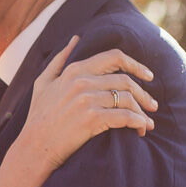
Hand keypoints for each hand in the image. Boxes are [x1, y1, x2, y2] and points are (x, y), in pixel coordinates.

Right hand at [17, 41, 156, 169]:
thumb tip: (75, 39)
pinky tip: (141, 129)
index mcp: (74, 70)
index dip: (136, 64)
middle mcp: (82, 82)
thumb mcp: (43, 83)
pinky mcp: (92, 119)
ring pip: (128, 99)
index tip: (149, 76)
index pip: (114, 57)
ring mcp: (87, 100)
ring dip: (143, 111)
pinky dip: (138, 122)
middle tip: (152, 105)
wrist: (33, 148)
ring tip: (148, 122)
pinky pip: (125, 117)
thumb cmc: (38, 117)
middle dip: (144, 94)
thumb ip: (59, 60)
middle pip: (125, 80)